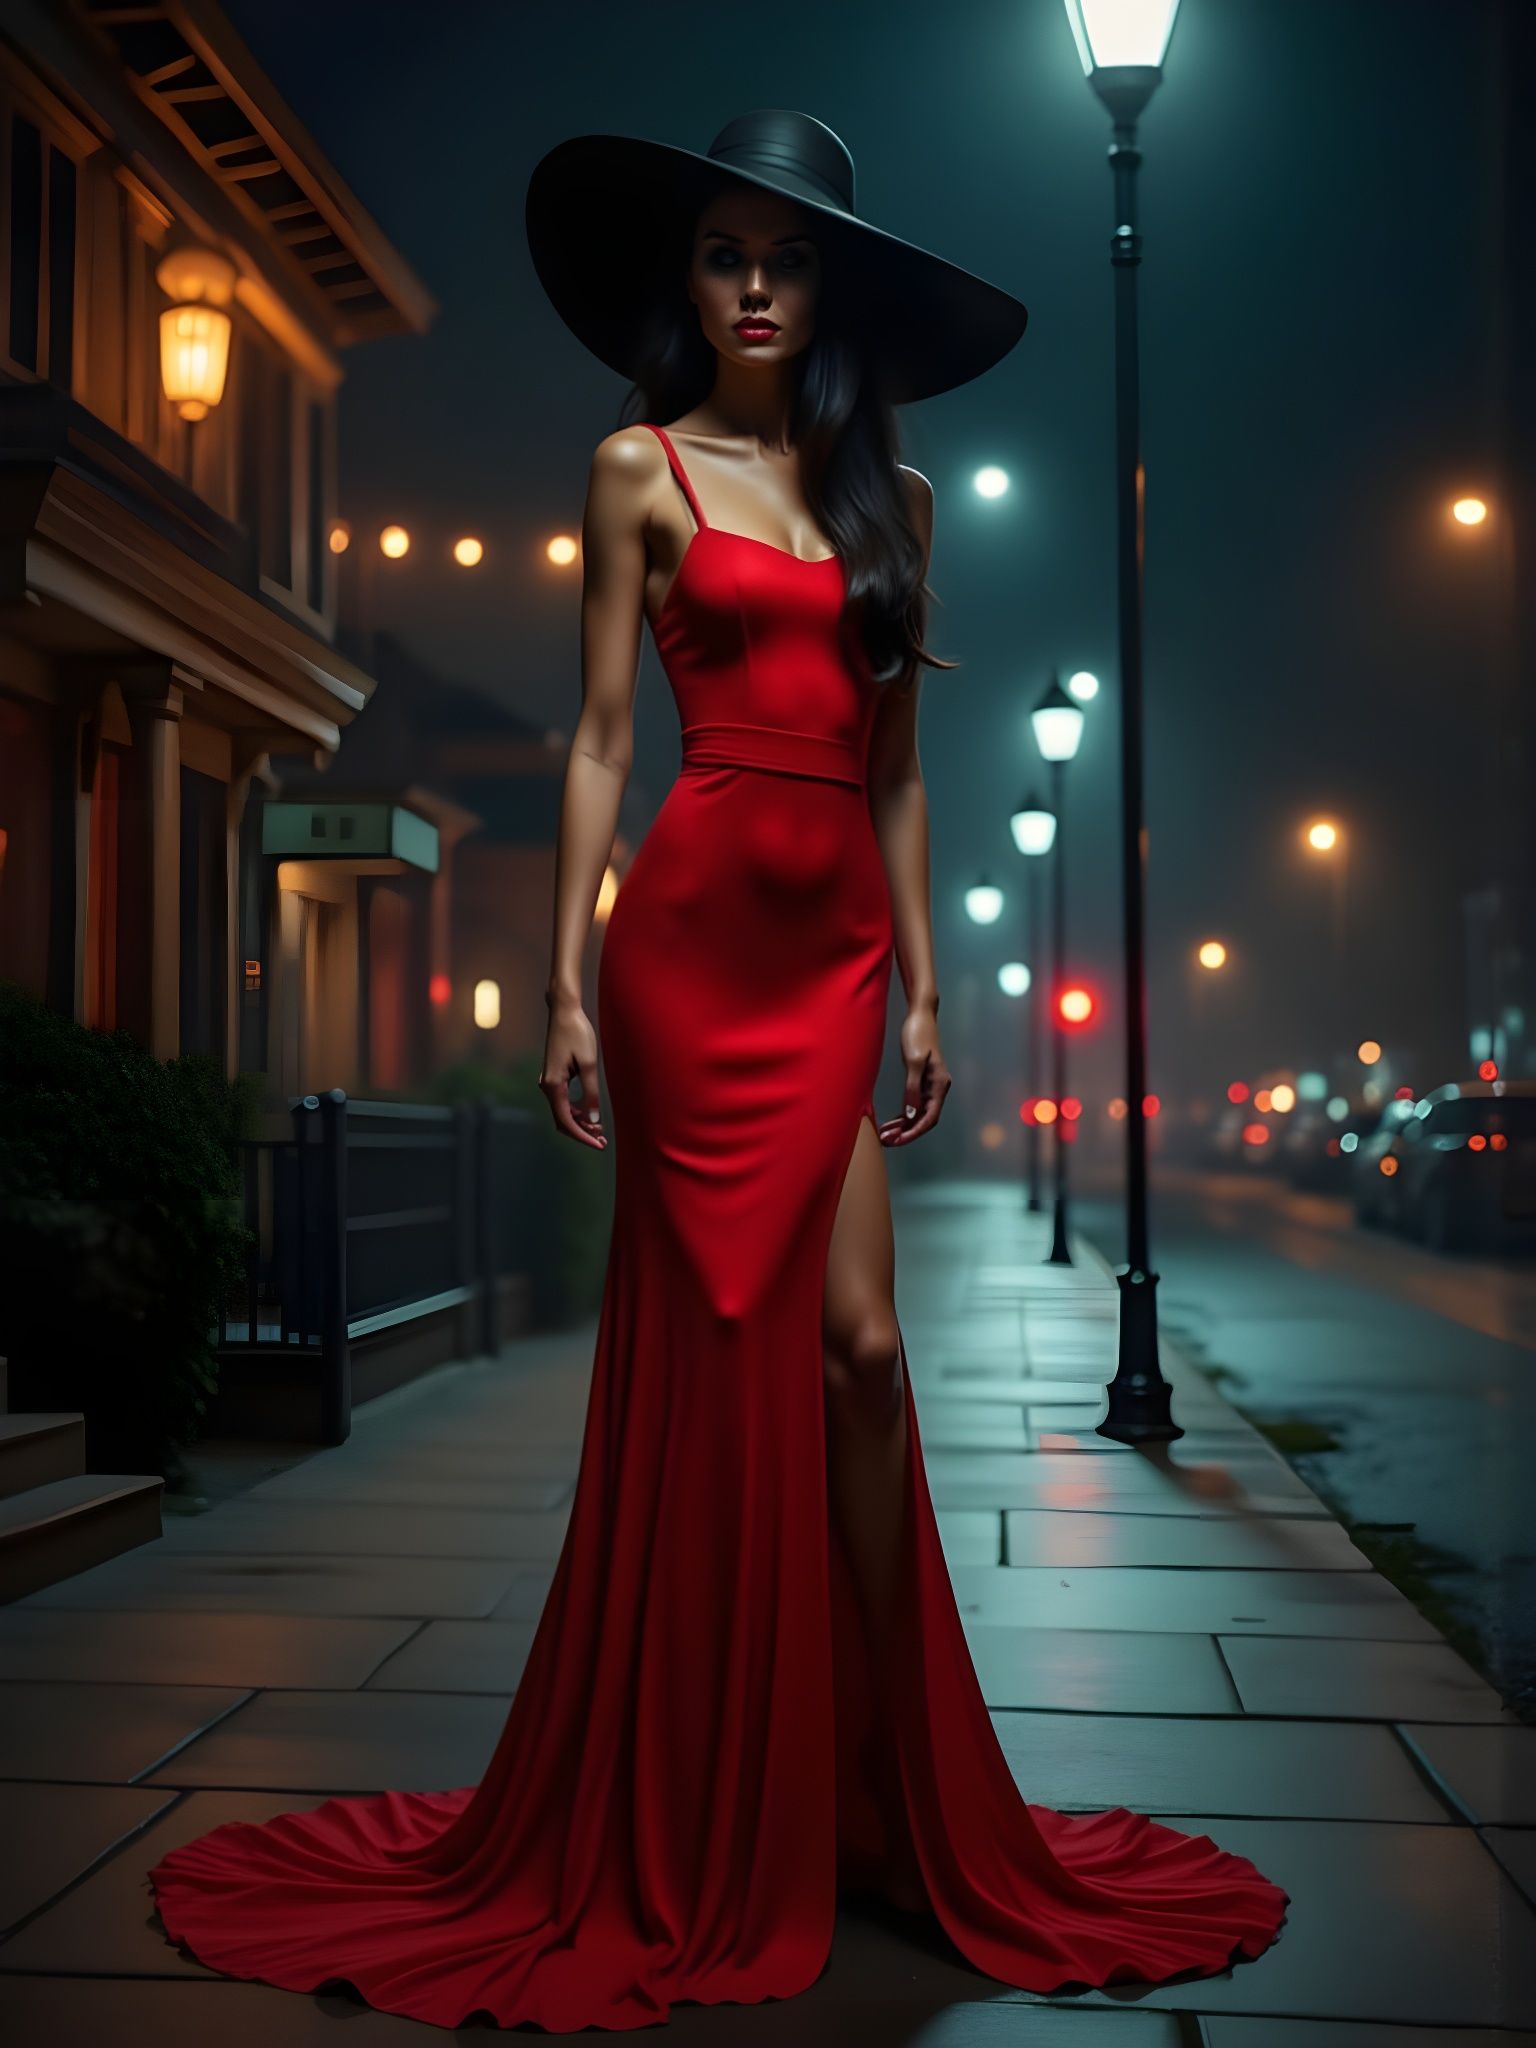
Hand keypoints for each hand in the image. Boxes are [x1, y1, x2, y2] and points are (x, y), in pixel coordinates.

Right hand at [539, 998, 606, 1149]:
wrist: (564, 1011)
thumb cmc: (577, 1034)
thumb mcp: (589, 1064)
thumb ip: (591, 1093)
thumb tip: (594, 1119)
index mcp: (553, 1085)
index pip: (566, 1121)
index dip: (583, 1136)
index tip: (599, 1145)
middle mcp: (547, 1085)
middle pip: (562, 1120)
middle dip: (582, 1132)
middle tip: (603, 1142)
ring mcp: (549, 1081)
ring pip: (562, 1111)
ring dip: (580, 1123)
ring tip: (600, 1131)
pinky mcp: (554, 1076)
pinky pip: (563, 1101)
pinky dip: (576, 1110)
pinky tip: (590, 1114)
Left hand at [878, 1005, 949, 1144]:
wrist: (920, 1015)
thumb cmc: (918, 1034)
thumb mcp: (914, 1061)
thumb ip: (912, 1087)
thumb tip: (910, 1112)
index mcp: (940, 1084)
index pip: (929, 1117)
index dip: (914, 1131)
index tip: (897, 1140)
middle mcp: (938, 1088)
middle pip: (924, 1119)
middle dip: (906, 1132)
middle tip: (887, 1141)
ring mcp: (930, 1085)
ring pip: (918, 1113)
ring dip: (903, 1125)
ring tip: (885, 1135)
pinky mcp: (921, 1080)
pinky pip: (913, 1103)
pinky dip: (903, 1114)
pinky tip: (891, 1122)